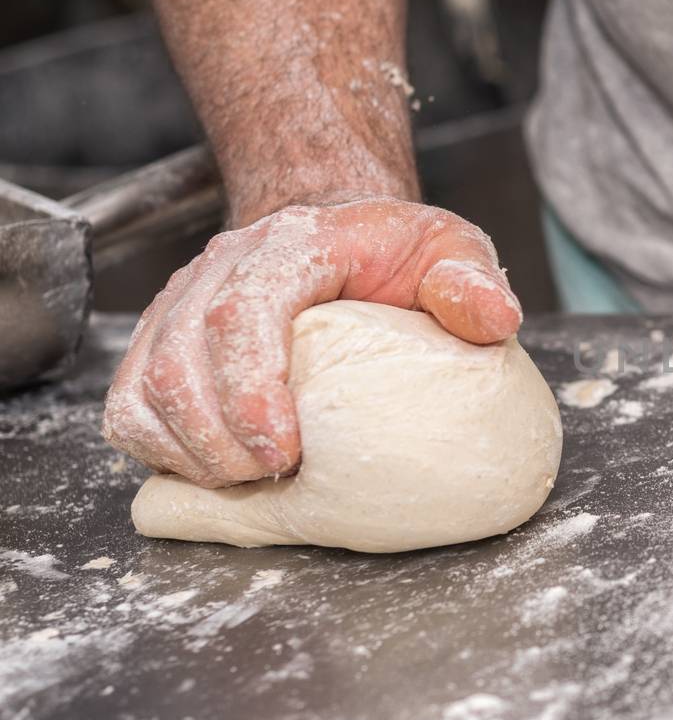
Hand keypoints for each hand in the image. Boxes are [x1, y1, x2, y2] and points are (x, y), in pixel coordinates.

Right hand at [103, 196, 521, 486]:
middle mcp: (219, 269)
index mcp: (292, 245)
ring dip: (190, 454)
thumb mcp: (451, 250)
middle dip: (219, 440)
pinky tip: (220, 475)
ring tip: (253, 483)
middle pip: (179, 359)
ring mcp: (181, 307)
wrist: (341, 236)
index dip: (251, 389)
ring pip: (143, 388)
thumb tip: (494, 318)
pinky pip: (130, 407)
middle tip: (276, 481)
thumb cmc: (396, 254)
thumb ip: (472, 281)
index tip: (288, 452)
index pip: (242, 310)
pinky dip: (163, 453)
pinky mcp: (161, 345)